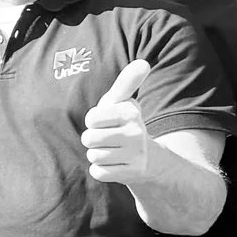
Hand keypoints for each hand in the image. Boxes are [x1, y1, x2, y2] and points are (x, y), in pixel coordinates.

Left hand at [81, 59, 153, 183]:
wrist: (147, 157)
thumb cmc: (123, 124)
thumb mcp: (123, 102)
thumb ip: (126, 82)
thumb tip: (143, 63)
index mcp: (131, 112)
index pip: (91, 119)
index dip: (93, 121)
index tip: (106, 122)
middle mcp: (136, 133)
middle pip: (89, 139)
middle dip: (92, 140)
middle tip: (108, 138)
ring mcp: (136, 155)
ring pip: (93, 156)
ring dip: (97, 155)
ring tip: (113, 151)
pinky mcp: (132, 174)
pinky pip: (98, 172)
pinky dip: (101, 170)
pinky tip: (115, 164)